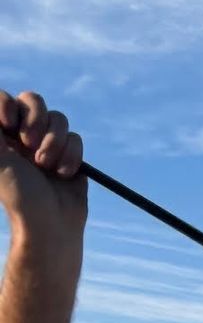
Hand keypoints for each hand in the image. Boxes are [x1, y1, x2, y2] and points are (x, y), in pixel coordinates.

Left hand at [0, 91, 86, 263]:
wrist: (49, 224)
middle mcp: (23, 135)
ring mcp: (48, 144)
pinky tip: (63, 174)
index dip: (8, 105)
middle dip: (35, 120)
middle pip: (33, 100)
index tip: (8, 125)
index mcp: (2, 134)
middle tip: (28, 143)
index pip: (4, 99)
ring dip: (54, 142)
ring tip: (46, 165)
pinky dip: (71, 157)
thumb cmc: (17, 193)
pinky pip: (76, 139)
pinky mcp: (71, 156)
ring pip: (58, 118)